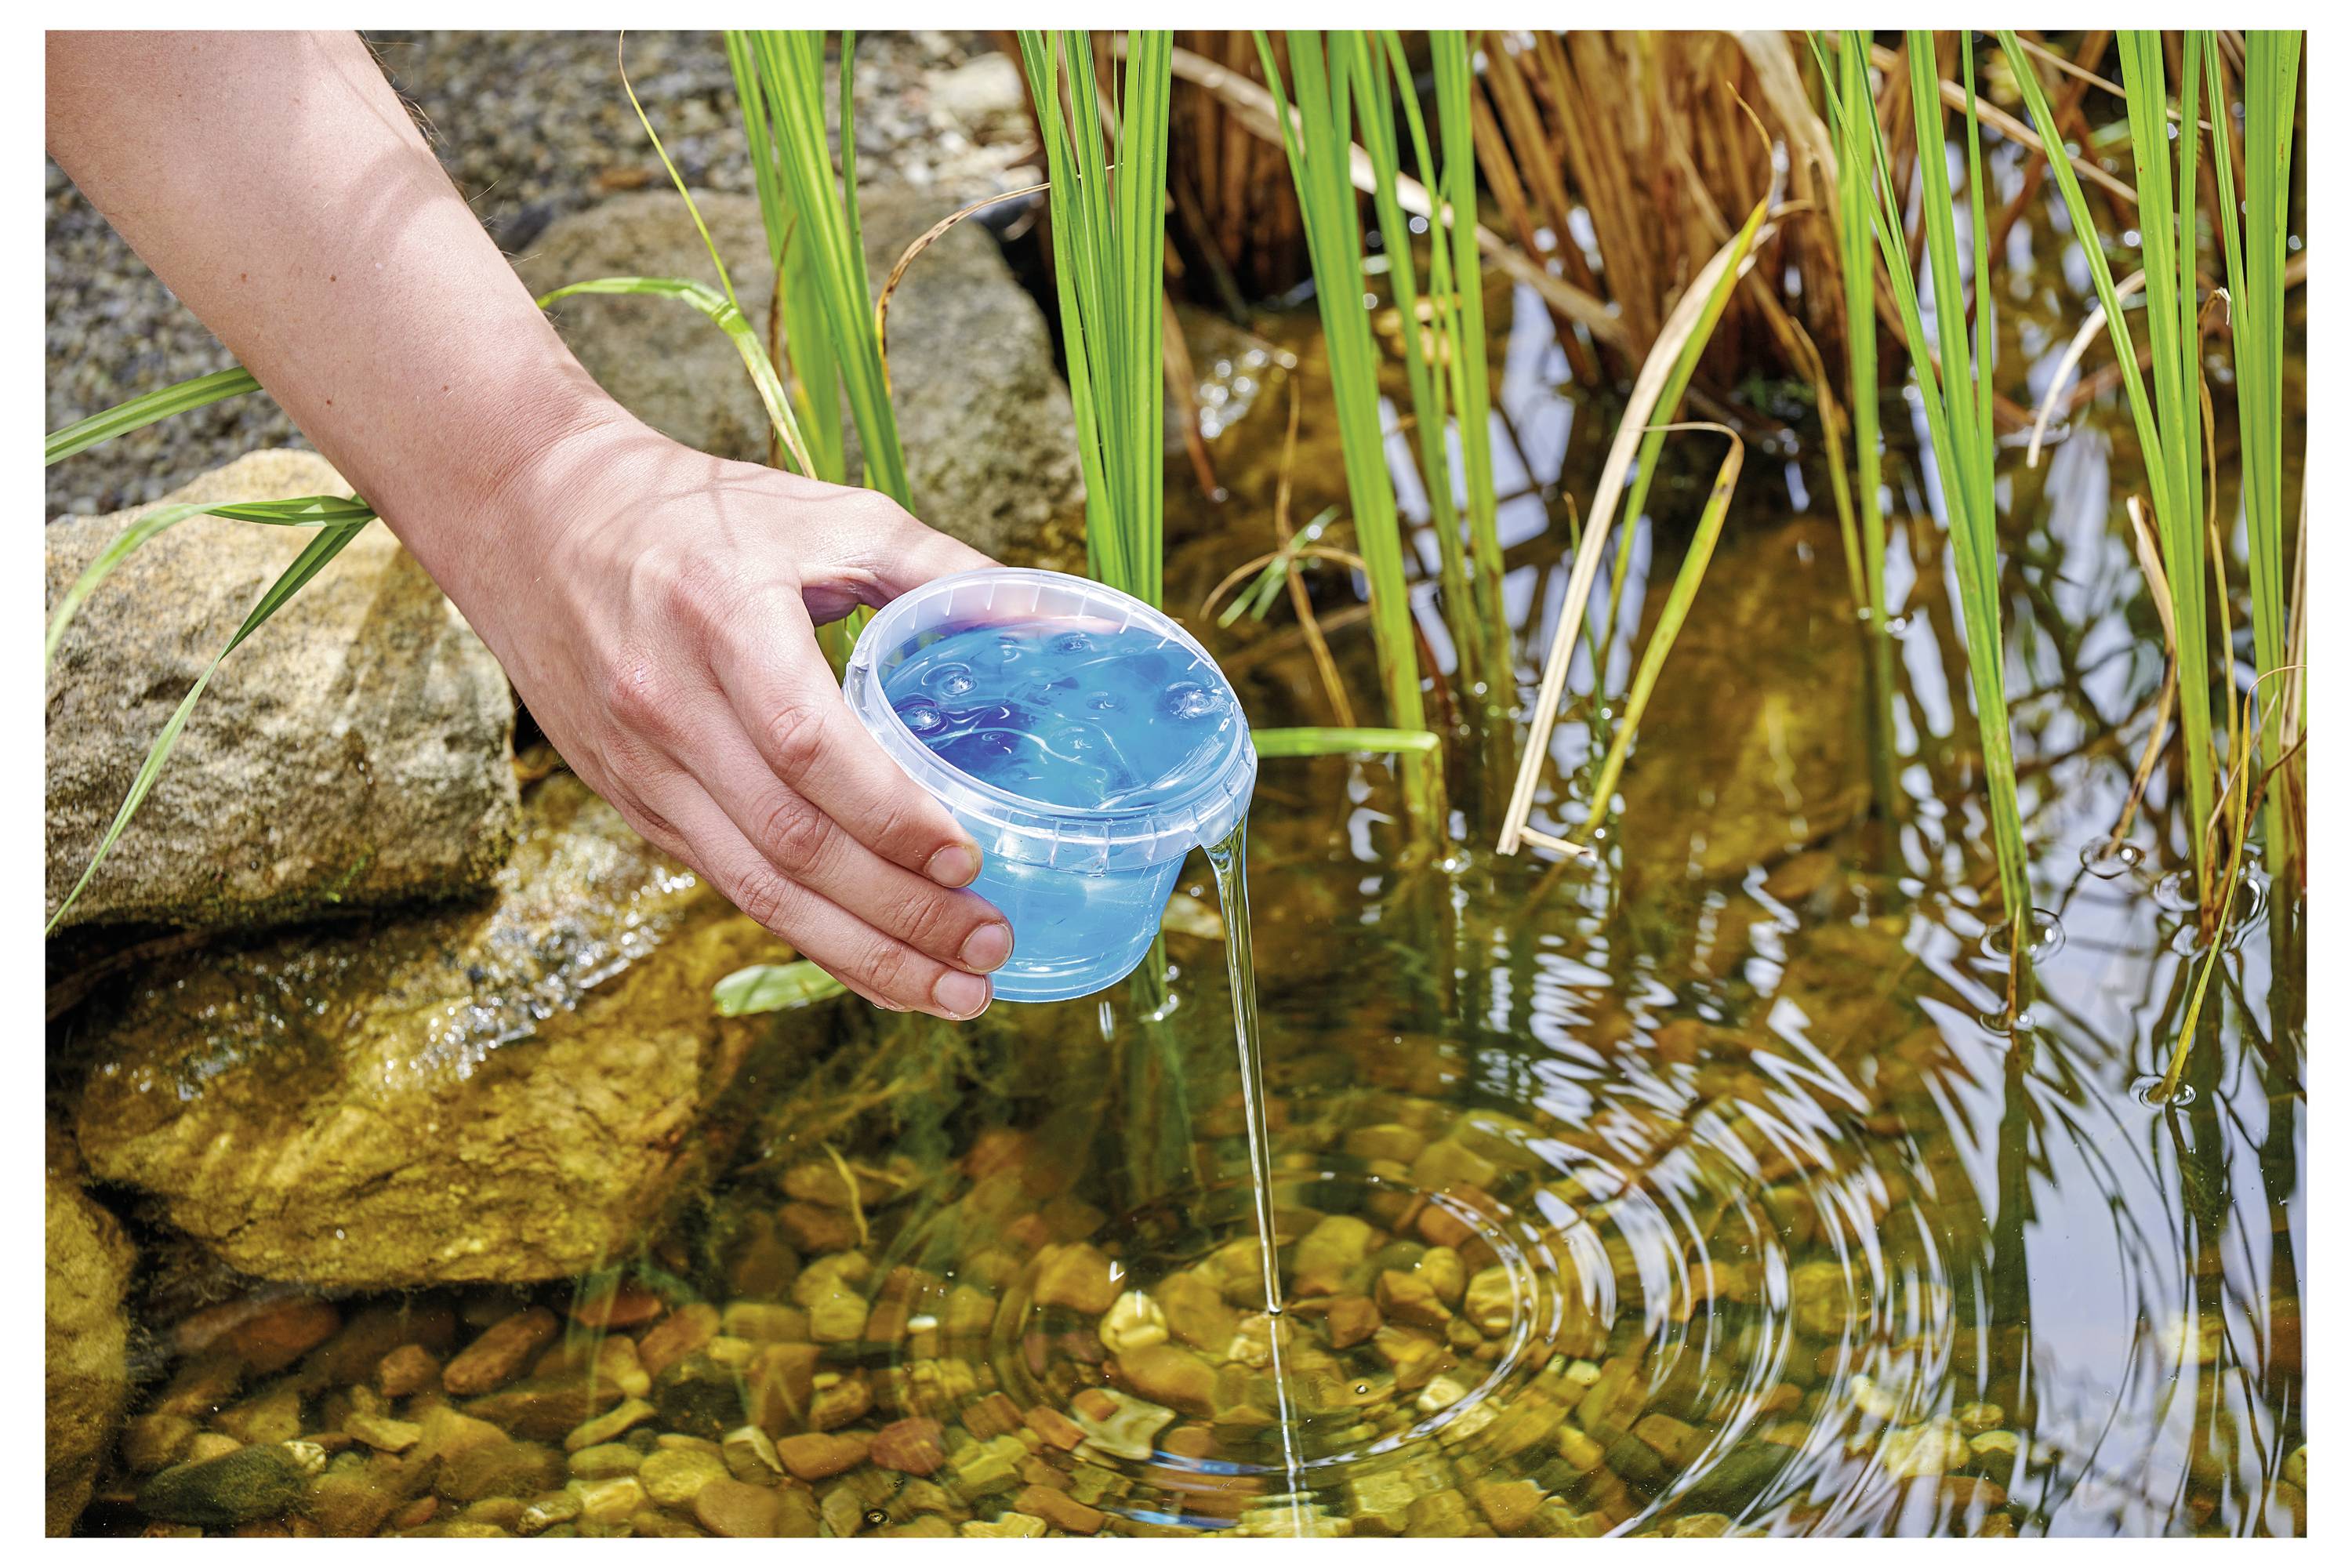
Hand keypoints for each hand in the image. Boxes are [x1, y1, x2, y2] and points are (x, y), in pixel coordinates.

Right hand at [453, 415, 1009, 1018]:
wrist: (528, 516)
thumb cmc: (695, 511)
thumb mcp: (823, 513)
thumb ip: (938, 566)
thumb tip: (1061, 613)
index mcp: (722, 620)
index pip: (807, 747)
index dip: (892, 815)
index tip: (973, 858)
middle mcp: (670, 707)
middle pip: (790, 844)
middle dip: (898, 914)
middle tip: (991, 952)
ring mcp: (643, 767)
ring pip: (757, 888)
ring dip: (861, 955)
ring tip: (954, 994)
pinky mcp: (635, 803)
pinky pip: (730, 886)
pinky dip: (810, 937)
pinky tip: (879, 967)